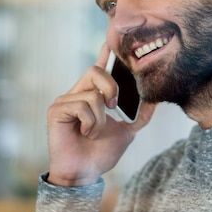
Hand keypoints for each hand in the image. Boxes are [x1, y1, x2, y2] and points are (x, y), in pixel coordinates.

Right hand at [46, 43, 156, 186]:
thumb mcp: (126, 132)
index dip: (104, 53)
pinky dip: (90, 123)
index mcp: (92, 96)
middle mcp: (77, 94)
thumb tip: (154, 102)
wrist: (85, 173)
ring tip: (94, 133)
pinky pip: (81, 106)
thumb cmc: (100, 153)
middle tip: (114, 107)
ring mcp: (65, 101)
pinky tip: (85, 134)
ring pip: (93, 94)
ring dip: (101, 119)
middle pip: (95, 71)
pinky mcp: (56, 110)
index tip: (111, 39)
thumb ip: (139, 116)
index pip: (98, 69)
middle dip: (111, 87)